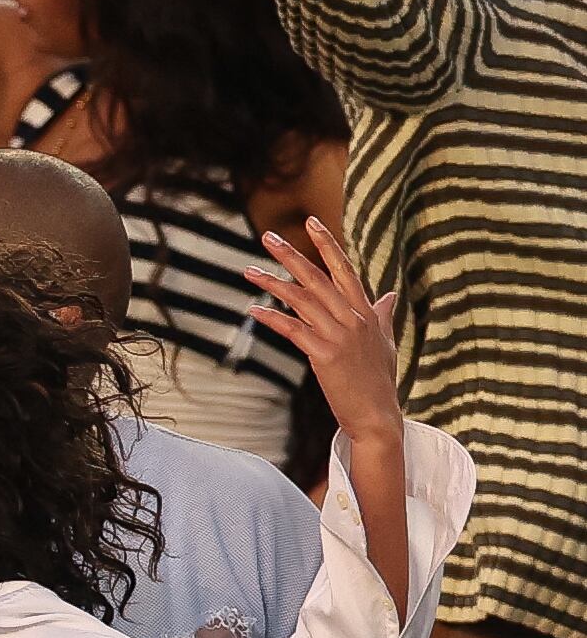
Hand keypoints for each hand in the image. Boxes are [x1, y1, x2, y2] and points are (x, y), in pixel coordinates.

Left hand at [244, 220, 399, 447]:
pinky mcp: (324, 355)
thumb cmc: (379, 381)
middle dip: (291, 255)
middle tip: (268, 236)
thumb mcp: (384, 343)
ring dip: (272, 283)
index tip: (312, 222)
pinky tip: (254, 309)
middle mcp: (354, 318)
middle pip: (318, 278)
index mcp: (366, 312)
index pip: (344, 270)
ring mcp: (340, 335)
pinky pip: (293, 330)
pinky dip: (273, 318)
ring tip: (248, 270)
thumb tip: (388, 295)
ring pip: (302, 300)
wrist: (378, 415)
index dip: (327, 245)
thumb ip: (383, 316)